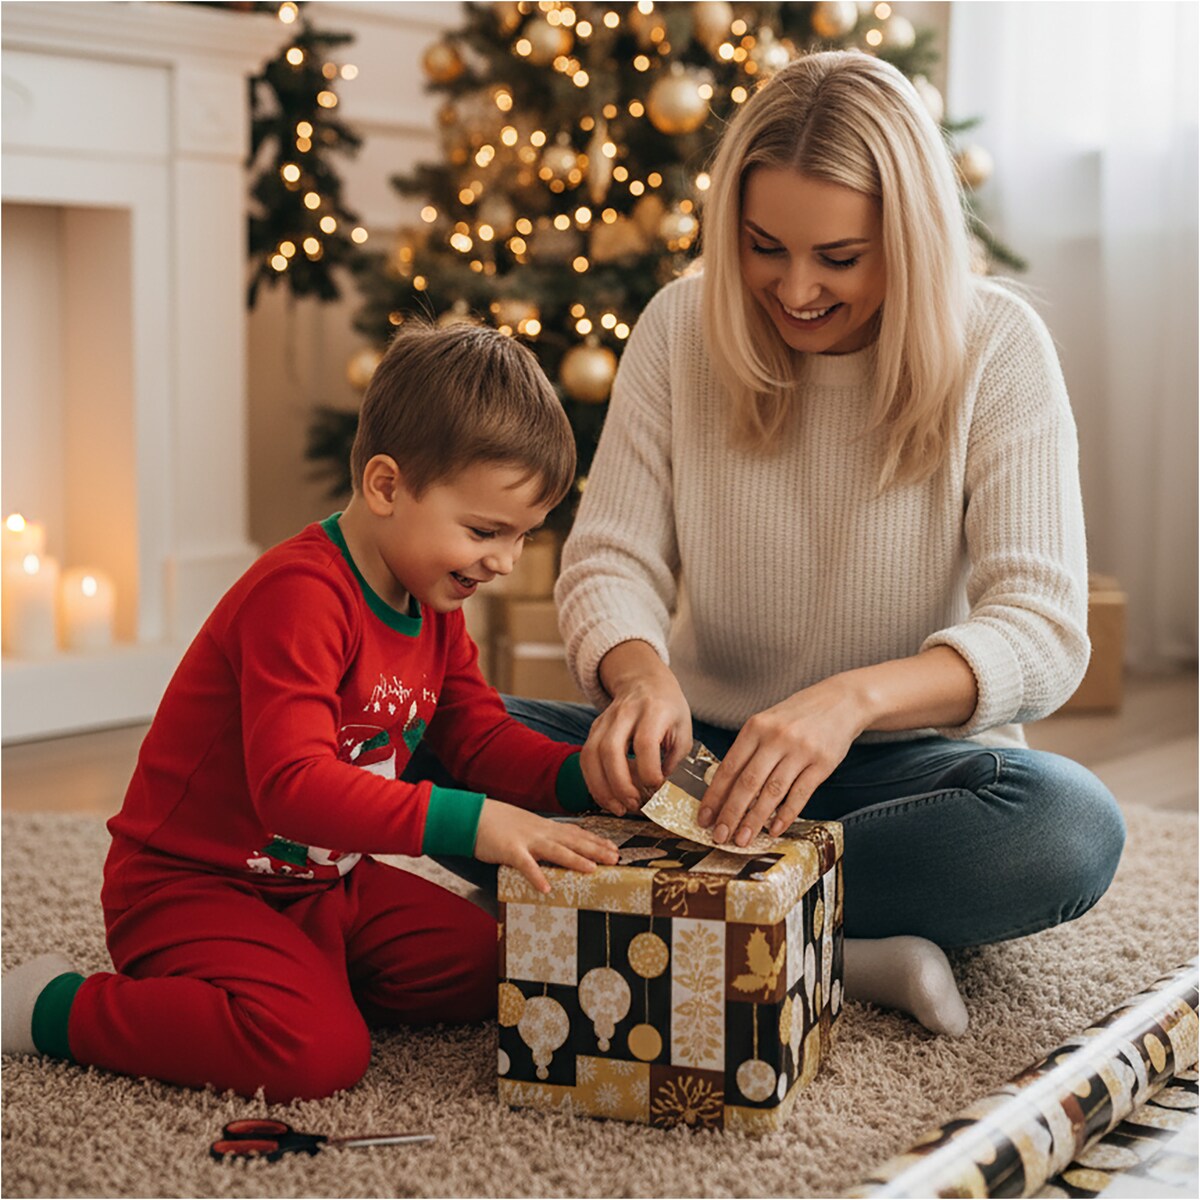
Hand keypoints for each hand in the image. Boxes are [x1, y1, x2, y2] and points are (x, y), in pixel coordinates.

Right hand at [474, 799, 619, 893]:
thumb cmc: (498, 823)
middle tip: (615, 858)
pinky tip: (546, 888)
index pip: (576, 833)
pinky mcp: (510, 850)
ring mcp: (526, 840)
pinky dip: (536, 876)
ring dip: (574, 859)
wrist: (473, 815)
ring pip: (555, 850)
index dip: (596, 841)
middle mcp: (540, 832)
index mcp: (545, 827)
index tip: (614, 848)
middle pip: (573, 841)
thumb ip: (542, 836)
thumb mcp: (526, 827)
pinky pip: (525, 865)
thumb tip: (558, 847)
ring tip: (592, 869)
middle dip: (595, 849)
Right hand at [582, 642, 691, 815]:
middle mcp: (625, 713)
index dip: (650, 771)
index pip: (645, 742)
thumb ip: (675, 760)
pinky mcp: (593, 730)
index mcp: (653, 710)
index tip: (658, 789)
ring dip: (602, 788)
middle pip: (610, 749)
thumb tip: (662, 793)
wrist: (645, 682)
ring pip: (591, 755)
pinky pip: (586, 759)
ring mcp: (604, 720)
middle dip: (620, 784)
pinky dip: (593, 783)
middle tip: (634, 805)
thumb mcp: (683, 730)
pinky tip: (607, 798)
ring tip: (619, 808)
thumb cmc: (668, 709)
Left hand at [698, 676, 866, 845]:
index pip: (729, 767)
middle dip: (731, 813)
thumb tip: (724, 789)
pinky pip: (800, 794)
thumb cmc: (798, 716)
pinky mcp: (822, 763)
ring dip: (755, 820)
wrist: (841, 701)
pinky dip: (785, 815)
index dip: (715, 796)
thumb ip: (748, 750)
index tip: (704, 817)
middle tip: (719, 836)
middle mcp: (776, 738)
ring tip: (743, 839)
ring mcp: (800, 751)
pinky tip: (774, 829)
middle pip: (748, 783)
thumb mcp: (767, 723)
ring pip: (772, 792)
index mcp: (756, 727)